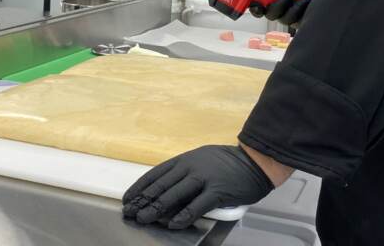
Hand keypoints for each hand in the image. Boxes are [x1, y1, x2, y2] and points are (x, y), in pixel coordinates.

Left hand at [122, 145, 275, 229]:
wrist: (254, 162)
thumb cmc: (227, 163)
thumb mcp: (201, 160)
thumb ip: (183, 173)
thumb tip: (164, 191)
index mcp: (185, 159)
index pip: (156, 173)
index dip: (140, 187)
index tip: (128, 198)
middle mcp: (191, 167)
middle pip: (161, 185)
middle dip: (143, 200)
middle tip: (130, 212)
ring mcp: (204, 179)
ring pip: (174, 194)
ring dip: (156, 208)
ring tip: (144, 219)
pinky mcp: (217, 192)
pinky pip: (197, 205)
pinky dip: (183, 215)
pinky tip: (173, 224)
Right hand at [248, 0, 324, 25]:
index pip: (261, 4)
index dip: (255, 5)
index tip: (255, 2)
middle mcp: (283, 8)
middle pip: (269, 14)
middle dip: (273, 6)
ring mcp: (293, 17)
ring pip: (281, 18)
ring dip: (288, 6)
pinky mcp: (302, 23)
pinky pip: (293, 20)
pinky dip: (298, 9)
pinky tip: (306, 2)